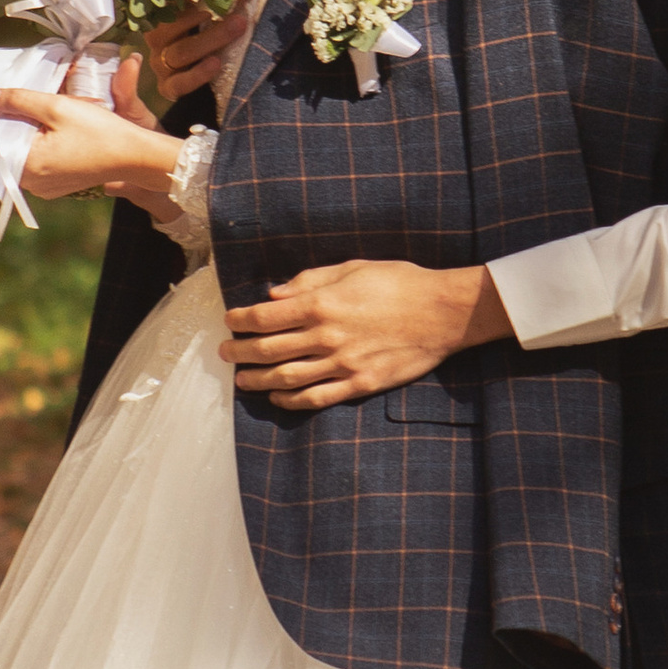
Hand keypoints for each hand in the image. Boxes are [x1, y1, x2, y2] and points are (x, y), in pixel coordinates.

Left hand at [0, 67, 180, 205]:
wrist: (136, 157)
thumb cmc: (100, 131)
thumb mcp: (56, 107)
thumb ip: (16, 100)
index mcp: (26, 166)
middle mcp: (29, 182)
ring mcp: (42, 187)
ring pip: (11, 154)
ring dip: (7, 131)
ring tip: (3, 104)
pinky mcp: (53, 186)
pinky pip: (28, 162)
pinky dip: (24, 142)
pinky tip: (29, 123)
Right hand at [145, 0, 250, 109]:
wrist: (200, 87)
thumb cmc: (207, 39)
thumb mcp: (211, 17)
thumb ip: (222, 0)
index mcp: (163, 15)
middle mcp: (158, 38)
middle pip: (176, 22)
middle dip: (208, 8)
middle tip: (237, 2)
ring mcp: (160, 63)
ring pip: (181, 51)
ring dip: (212, 38)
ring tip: (237, 26)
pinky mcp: (168, 87)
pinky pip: (180, 83)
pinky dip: (198, 74)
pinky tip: (215, 63)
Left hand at [222, 260, 511, 410]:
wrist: (443, 312)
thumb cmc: (400, 282)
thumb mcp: (352, 268)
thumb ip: (310, 281)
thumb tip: (274, 294)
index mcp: (322, 304)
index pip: (265, 317)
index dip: (240, 320)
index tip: (229, 320)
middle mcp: (327, 337)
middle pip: (268, 350)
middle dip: (239, 351)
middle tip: (224, 352)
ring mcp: (343, 364)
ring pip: (286, 378)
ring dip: (257, 380)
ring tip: (242, 379)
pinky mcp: (360, 384)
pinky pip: (317, 398)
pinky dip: (291, 400)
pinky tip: (277, 397)